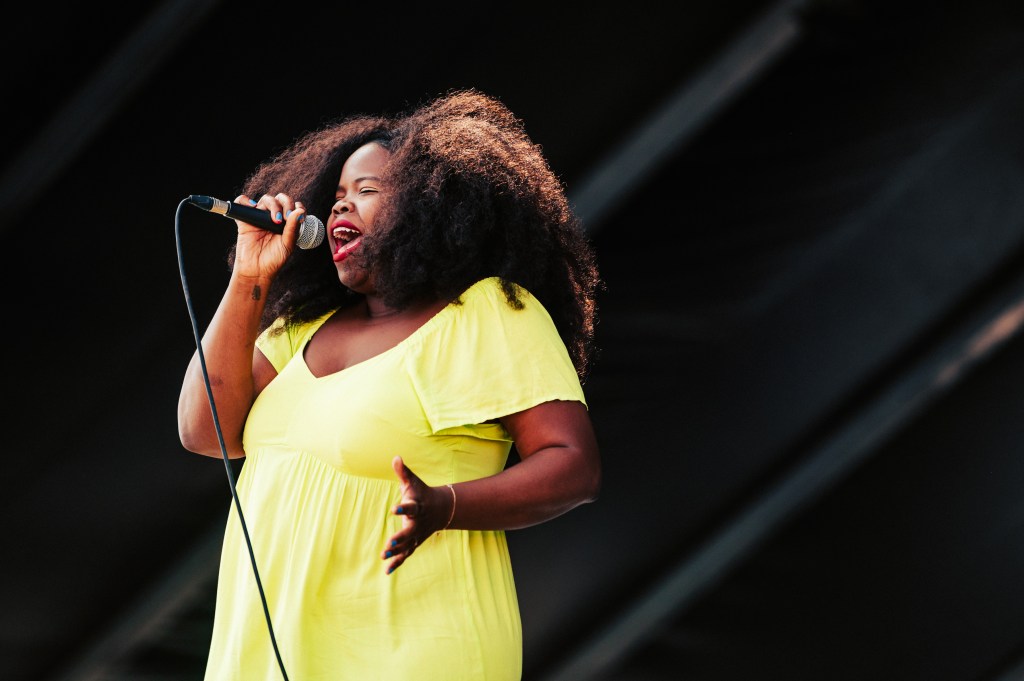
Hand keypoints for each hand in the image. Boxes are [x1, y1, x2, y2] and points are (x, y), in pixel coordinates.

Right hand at [231, 192, 305, 277]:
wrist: (257, 271)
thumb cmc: (273, 260)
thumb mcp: (287, 245)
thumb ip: (293, 228)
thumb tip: (300, 211)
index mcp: (286, 223)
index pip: (292, 206)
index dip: (296, 206)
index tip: (299, 214)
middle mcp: (273, 218)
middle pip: (280, 200)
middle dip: (285, 204)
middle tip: (286, 217)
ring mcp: (259, 218)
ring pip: (266, 199)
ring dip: (272, 205)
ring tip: (276, 220)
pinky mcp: (246, 220)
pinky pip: (242, 203)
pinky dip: (245, 200)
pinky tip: (253, 206)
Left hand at [382, 456, 453, 574]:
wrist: (441, 509)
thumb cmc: (422, 493)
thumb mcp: (413, 482)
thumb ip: (403, 472)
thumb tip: (395, 457)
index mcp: (417, 507)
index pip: (410, 507)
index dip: (402, 508)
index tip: (393, 509)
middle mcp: (418, 523)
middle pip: (409, 532)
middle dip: (399, 538)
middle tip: (388, 543)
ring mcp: (417, 534)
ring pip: (407, 545)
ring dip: (396, 552)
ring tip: (383, 556)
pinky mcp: (415, 542)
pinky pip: (406, 554)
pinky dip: (397, 562)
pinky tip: (386, 570)